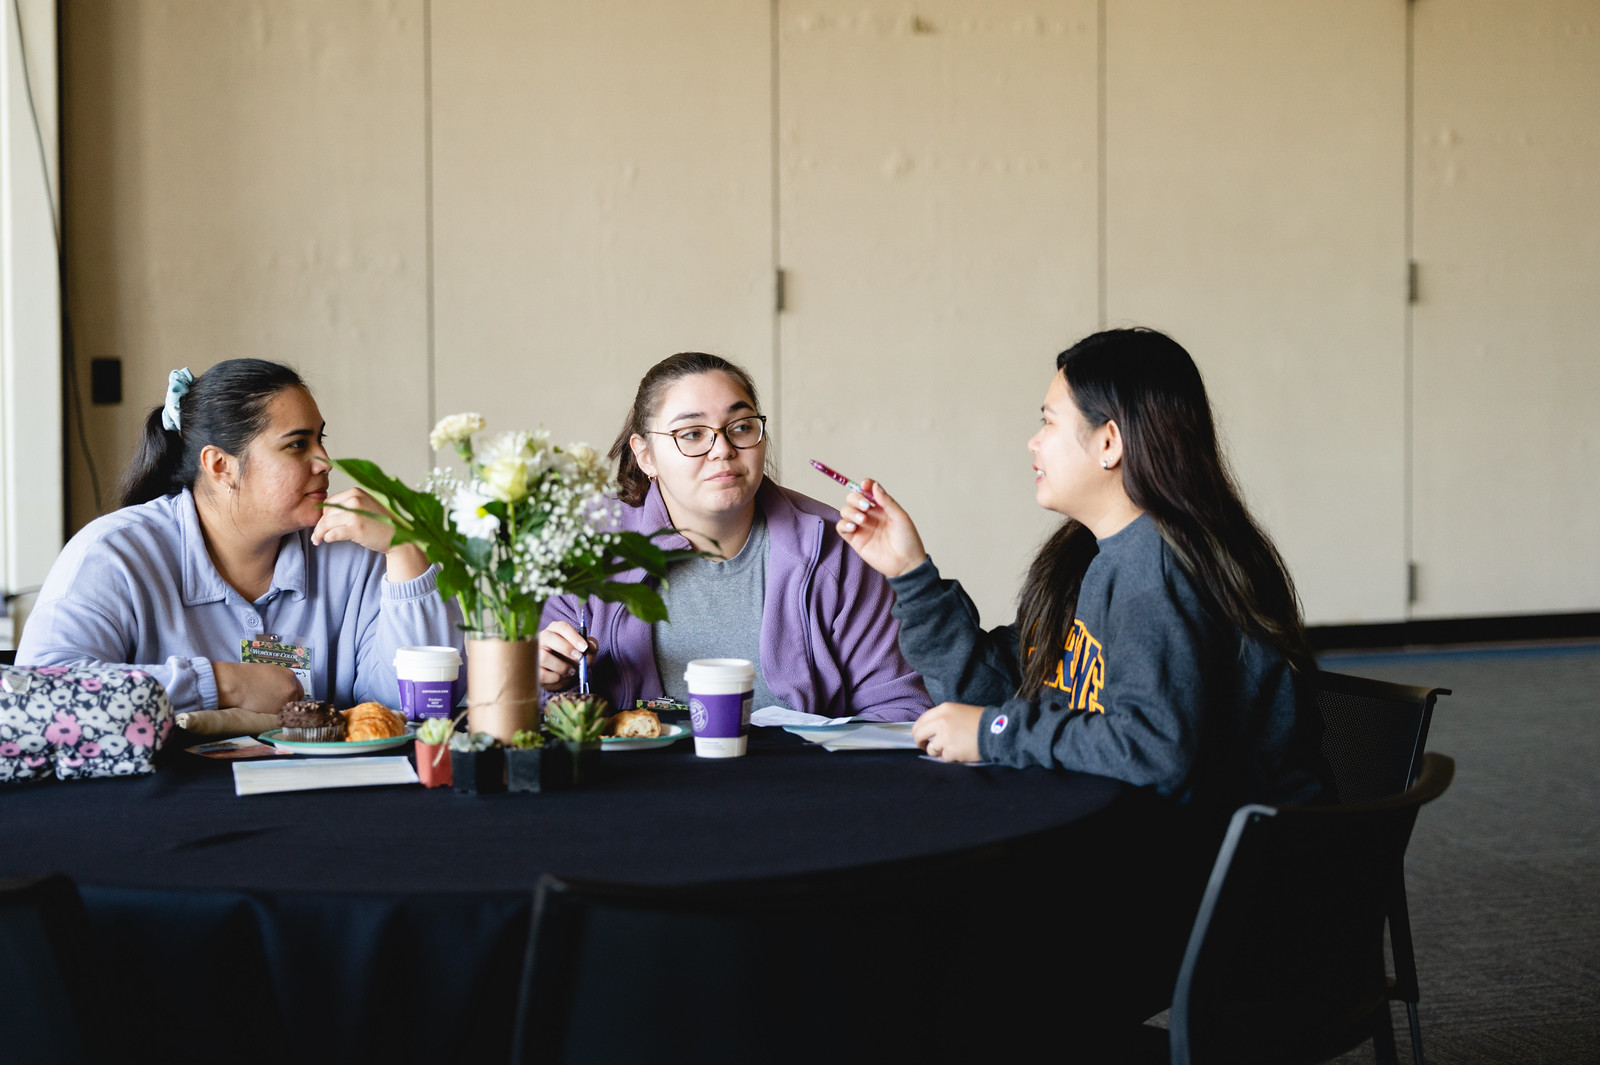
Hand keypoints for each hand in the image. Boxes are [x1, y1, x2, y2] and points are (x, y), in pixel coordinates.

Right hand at [212, 660, 303, 714]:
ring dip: (278, 709)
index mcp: (289, 676)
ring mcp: (286, 701)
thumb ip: (279, 680)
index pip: (297, 689)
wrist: (235, 684)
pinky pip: (278, 716)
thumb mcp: (268, 671)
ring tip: (263, 705)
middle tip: (272, 703)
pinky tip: (260, 710)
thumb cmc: (245, 676)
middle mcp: (291, 688)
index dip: (289, 694)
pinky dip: (271, 716)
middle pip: (294, 700)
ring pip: (286, 710)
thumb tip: (280, 687)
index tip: (283, 697)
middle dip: (285, 702)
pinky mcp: (277, 712)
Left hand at [313, 488, 428, 580]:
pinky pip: (333, 533)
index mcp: (356, 492)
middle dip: (319, 525)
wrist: (400, 537)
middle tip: (317, 536)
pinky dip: (327, 538)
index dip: (323, 516)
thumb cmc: (383, 524)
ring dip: (319, 533)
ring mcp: (356, 514)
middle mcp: (355, 500)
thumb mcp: (366, 506)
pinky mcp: (356, 528)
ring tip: (317, 540)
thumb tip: (324, 514)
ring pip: (326, 523)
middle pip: (325, 513)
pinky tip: (327, 541)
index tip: (322, 525)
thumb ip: (348, 505)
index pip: (329, 503)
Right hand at [538, 622, 596, 690]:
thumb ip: (591, 645)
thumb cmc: (573, 658)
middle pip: (549, 638)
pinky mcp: (532, 668)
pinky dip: (555, 677)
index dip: (574, 636)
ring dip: (562, 666)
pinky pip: (541, 673)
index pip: (562, 627)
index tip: (584, 647)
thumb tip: (590, 645)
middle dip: (566, 649)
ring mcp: (534, 653)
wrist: (562, 676)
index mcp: (555, 629)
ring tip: (571, 671)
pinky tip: (560, 677)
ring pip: (544, 657)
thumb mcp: (585, 651)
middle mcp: (542, 638)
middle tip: (578, 658)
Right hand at [835, 479, 928, 577]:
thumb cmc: (907, 540)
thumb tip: (874, 486)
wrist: (906, 563)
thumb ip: (887, 501)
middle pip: (853, 499)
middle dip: (856, 498)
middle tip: (866, 507)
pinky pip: (841, 527)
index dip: (864, 485)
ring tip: (862, 520)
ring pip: (845, 511)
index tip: (865, 485)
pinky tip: (853, 527)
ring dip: (851, 512)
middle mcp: (869, 515)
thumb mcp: (900, 517)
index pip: (868, 491)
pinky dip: (844, 524)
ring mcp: (861, 527)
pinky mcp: (855, 540)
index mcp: (881, 507)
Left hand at [910, 702, 984, 761]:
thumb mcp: (960, 711)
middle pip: (919, 734)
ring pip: (930, 749)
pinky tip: (960, 752)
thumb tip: (928, 730)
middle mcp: (941, 721)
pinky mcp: (951, 751)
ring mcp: (945, 737)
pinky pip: (943, 758)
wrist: (996, 731)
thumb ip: (943, 718)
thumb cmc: (980, 721)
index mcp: (944, 709)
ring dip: (937, 751)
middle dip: (920, 742)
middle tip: (924, 746)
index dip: (918, 730)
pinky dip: (950, 757)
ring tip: (951, 748)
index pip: (921, 720)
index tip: (919, 736)